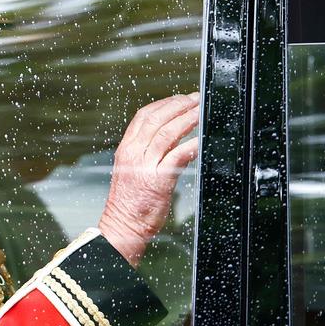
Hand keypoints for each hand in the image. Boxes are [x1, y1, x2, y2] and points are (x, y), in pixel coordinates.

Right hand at [97, 93, 200, 266]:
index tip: (181, 98)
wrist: (122, 227)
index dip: (164, 103)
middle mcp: (133, 154)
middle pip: (156, 119)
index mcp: (126, 149)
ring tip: (201, 112)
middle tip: (196, 99)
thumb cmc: (130, 203)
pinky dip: (190, 145)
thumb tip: (168, 138)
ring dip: (187, 119)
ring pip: (167, 133)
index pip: (143, 116)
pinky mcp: (158, 181)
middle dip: (179, 105)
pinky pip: (177, 156)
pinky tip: (200, 141)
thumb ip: (146, 152)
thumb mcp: (131, 170)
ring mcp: (144, 166)